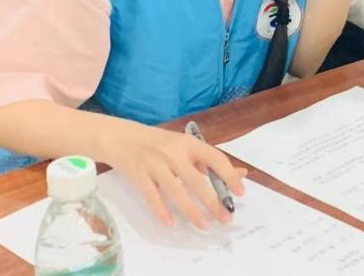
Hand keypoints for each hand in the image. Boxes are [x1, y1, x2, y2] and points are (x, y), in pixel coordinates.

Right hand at [102, 122, 245, 229]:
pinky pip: (152, 196)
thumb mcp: (185, 146)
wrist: (122, 138)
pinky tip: (172, 224)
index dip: (229, 175)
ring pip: (175, 191)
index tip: (240, 192)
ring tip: (204, 225)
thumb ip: (210, 160)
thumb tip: (241, 173)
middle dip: (213, 202)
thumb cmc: (160, 143)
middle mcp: (173, 153)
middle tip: (226, 218)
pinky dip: (162, 211)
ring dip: (191, 210)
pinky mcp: (138, 176)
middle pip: (196, 180)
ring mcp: (155, 165)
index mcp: (188, 143)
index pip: (214, 158)